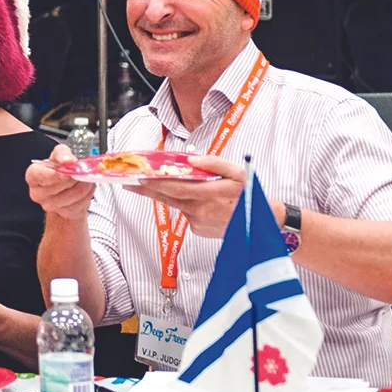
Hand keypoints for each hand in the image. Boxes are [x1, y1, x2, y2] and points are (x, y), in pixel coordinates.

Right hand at [25, 144, 96, 219]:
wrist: (65, 187)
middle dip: (74, 177)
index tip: (67, 171)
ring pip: (73, 196)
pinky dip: (87, 195)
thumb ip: (62, 153)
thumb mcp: (59, 154)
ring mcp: (49, 206)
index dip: (54, 174)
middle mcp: (37, 193)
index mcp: (33, 176)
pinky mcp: (63, 214)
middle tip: (82, 172)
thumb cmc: (60, 169)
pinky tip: (85, 189)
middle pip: (59, 186)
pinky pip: (80, 205)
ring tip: (85, 179)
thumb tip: (68, 160)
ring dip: (84, 186)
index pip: (38, 175)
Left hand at [125, 153, 246, 238]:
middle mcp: (199, 210)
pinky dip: (187, 205)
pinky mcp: (199, 230)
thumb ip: (214, 164)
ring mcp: (198, 222)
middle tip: (129, 183)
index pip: (173, 187)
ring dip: (167, 195)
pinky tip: (201, 203)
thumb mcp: (237, 173)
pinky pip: (187, 214)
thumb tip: (193, 161)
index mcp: (207, 194)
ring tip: (157, 186)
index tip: (138, 177)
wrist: (261, 224)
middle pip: (167, 198)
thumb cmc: (250, 196)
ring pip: (177, 205)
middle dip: (146, 190)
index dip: (154, 183)